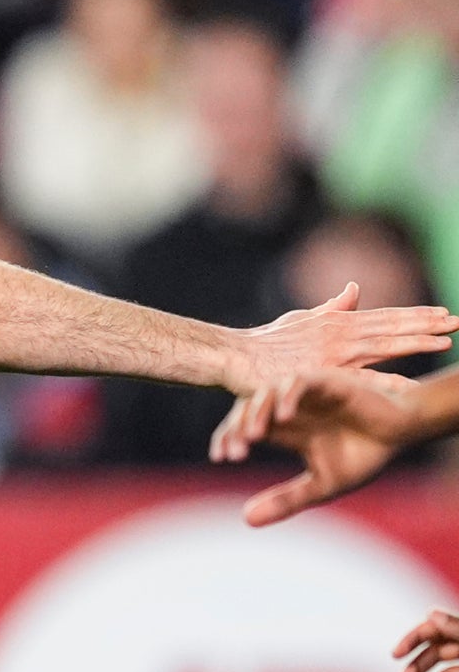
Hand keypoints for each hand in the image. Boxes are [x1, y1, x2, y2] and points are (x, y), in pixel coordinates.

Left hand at [208, 367, 424, 525]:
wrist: (403, 433)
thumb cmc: (362, 455)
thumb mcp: (320, 485)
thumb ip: (286, 501)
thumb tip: (245, 521)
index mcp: (283, 428)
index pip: (242, 427)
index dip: (227, 438)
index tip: (220, 458)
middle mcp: (288, 408)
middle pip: (247, 409)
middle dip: (236, 429)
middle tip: (232, 452)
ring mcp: (305, 393)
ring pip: (267, 392)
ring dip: (257, 412)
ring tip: (251, 436)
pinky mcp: (327, 381)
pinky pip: (298, 382)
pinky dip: (287, 396)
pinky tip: (282, 417)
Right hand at [223, 282, 454, 394]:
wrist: (234, 356)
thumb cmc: (264, 342)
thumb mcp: (301, 318)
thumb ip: (332, 307)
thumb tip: (356, 288)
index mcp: (339, 323)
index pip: (387, 318)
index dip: (417, 316)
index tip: (445, 314)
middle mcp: (341, 334)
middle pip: (392, 328)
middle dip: (428, 325)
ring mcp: (332, 353)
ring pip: (382, 345)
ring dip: (415, 342)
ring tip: (445, 340)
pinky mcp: (319, 372)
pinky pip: (358, 378)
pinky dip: (384, 380)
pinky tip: (408, 383)